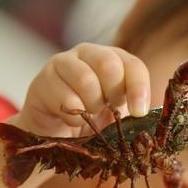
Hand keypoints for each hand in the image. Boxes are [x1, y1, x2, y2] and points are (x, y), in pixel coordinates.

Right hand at [15, 43, 151, 137]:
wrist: (55, 133)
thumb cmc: (91, 121)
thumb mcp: (117, 114)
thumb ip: (133, 107)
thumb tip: (145, 112)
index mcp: (113, 58)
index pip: (132, 65)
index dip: (138, 88)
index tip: (139, 112)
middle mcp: (87, 53)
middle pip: (108, 64)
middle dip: (111, 94)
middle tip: (107, 110)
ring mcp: (62, 63)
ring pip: (86, 80)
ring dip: (91, 106)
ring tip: (87, 114)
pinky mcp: (42, 80)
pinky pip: (65, 99)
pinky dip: (73, 117)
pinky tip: (71, 120)